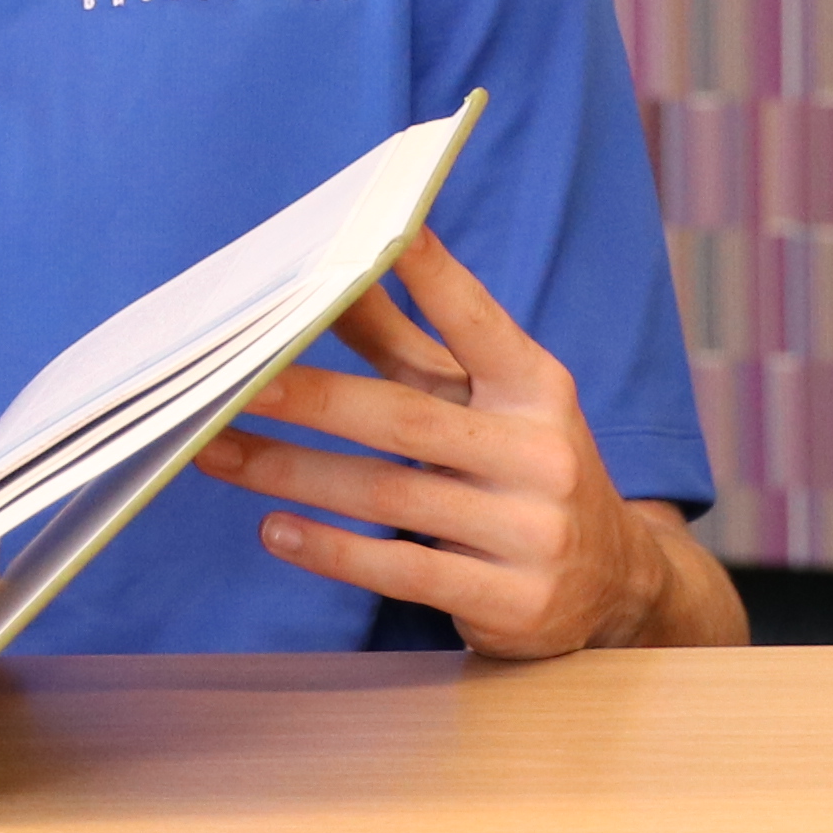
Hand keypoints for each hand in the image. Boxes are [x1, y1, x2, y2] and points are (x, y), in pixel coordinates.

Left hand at [188, 228, 741, 660]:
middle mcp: (540, 452)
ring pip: (388, 496)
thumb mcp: (485, 401)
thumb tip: (335, 279)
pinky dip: (332, 550)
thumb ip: (409, 343)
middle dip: (313, 398)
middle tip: (236, 381)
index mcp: (537, 387)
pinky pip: (403, 571)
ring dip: (292, 473)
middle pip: (406, 419)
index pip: (478, 323)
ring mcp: (531, 532)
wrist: (614, 586)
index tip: (382, 231)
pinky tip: (275, 530)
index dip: (433, 276)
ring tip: (218, 453)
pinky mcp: (510, 601)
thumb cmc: (523, 468)